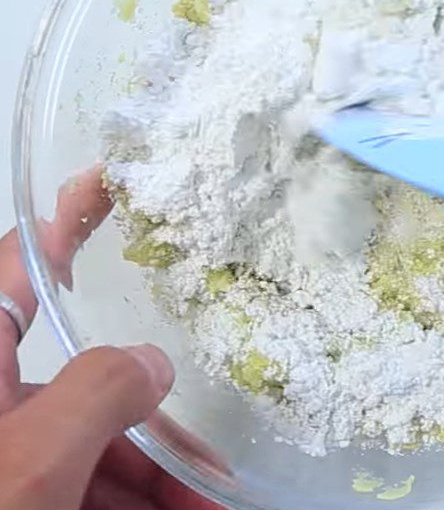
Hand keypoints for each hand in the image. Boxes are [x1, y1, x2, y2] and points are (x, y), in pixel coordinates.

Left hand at [0, 167, 222, 509]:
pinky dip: (129, 501)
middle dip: (155, 424)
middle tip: (210, 463)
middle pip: (87, 379)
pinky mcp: (17, 489)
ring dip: (154, 481)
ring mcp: (5, 449)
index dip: (69, 214)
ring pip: (90, 446)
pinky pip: (80, 488)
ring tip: (211, 509)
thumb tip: (153, 363)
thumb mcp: (25, 465)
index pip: (24, 259)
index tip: (111, 180)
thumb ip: (97, 396)